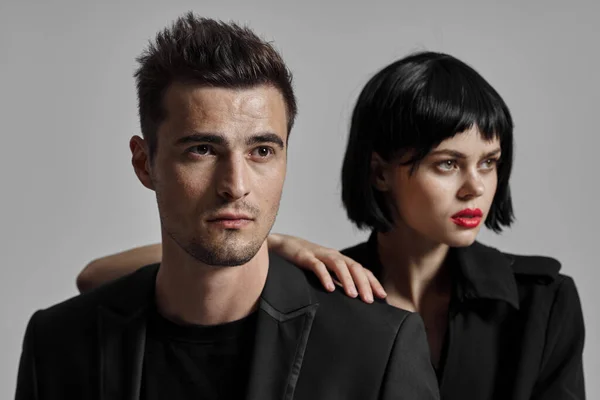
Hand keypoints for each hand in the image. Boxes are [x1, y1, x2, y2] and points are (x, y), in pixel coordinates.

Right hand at [268, 234, 386, 302]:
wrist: (284, 245)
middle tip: (369, 301)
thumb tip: (353, 298)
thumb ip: (338, 281)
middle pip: (354, 267)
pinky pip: (318, 266)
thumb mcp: (326, 271)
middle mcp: (334, 256)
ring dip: (348, 280)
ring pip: (339, 265)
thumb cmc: (307, 261)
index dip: (373, 282)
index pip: (362, 271)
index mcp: (341, 260)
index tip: (382, 297)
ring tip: (353, 295)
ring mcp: (320, 255)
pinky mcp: (306, 257)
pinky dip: (325, 276)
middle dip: (364, 284)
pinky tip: (330, 288)